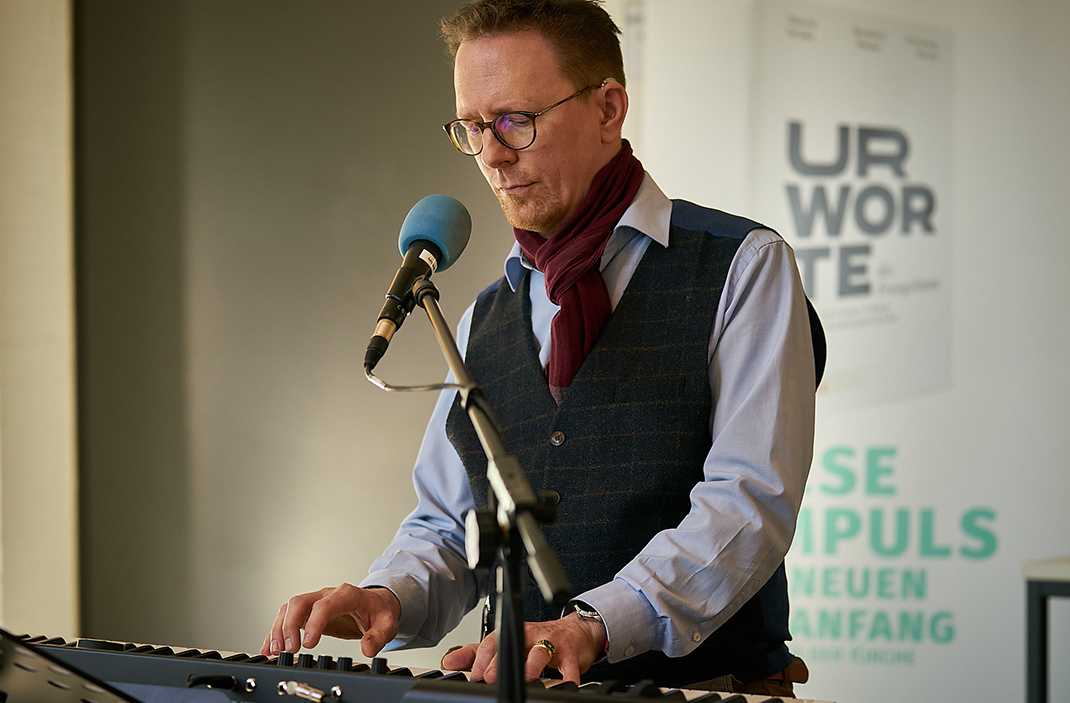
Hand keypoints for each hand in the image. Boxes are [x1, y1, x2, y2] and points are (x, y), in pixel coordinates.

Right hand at [261, 584, 400, 658]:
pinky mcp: (308, 612)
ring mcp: (315, 602)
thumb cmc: (378, 611)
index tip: (309, 644)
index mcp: (347, 594)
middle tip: (289, 649)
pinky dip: (276, 631)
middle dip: (289, 625)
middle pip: (300, 602)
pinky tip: (269, 647)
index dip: (314, 623)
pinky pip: (287, 617)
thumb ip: (378, 636)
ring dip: (280, 628)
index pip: (324, 605)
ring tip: (276, 651)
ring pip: (290, 608)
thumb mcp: (387, 624)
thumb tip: (367, 650)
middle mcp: (327, 595)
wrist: (376, 604)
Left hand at [441, 613, 606, 684]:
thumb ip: (477, 653)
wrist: (575, 632)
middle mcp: (530, 635)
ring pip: (540, 652)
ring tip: (524, 679)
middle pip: (513, 645)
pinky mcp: (570, 654)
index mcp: (512, 633)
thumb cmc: (539, 639)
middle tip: (491, 678)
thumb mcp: (507, 643)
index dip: (481, 660)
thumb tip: (449, 662)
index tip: (474, 677)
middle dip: (501, 662)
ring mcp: (551, 643)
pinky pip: (569, 666)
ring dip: (531, 667)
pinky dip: (568, 677)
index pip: (492, 643)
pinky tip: (565, 685)